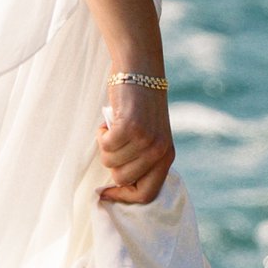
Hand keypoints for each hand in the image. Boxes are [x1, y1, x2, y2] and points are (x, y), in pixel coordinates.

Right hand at [97, 72, 174, 207]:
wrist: (140, 71)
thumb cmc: (139, 105)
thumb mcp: (149, 136)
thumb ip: (141, 159)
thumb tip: (116, 184)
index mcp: (167, 157)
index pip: (147, 194)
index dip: (124, 196)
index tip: (106, 192)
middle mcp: (159, 152)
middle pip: (123, 179)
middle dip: (112, 163)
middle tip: (113, 143)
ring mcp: (145, 140)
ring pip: (111, 162)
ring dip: (105, 146)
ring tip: (112, 129)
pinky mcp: (130, 127)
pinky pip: (105, 145)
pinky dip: (101, 134)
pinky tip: (108, 122)